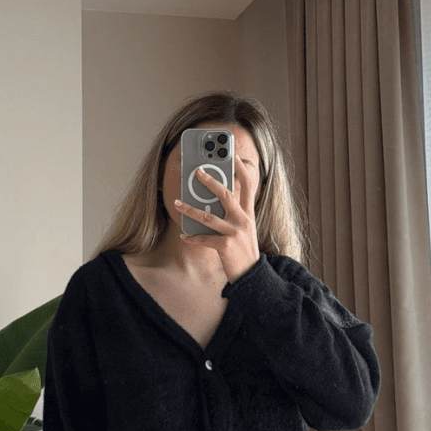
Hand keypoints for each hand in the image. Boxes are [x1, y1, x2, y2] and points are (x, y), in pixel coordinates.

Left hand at [175, 155, 260, 282]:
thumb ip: (233, 213)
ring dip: (190, 209)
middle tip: (196, 171)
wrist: (253, 275)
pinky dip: (192, 237)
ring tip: (177, 203)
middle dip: (210, 181)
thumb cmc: (244, 250)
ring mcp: (235, 232)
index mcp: (248, 213)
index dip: (241, 169)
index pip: (248, 186)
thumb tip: (213, 200)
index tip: (233, 155)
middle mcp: (243, 219)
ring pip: (208, 216)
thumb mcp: (244, 228)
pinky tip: (184, 235)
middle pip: (225, 194)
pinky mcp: (226, 245)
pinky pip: (204, 238)